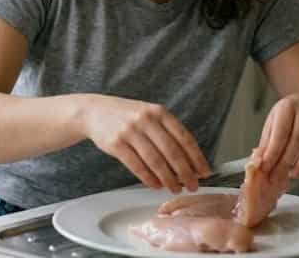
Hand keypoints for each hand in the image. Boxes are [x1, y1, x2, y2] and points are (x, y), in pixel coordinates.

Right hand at [80, 95, 211, 193]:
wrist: (94, 111)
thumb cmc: (127, 116)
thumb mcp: (149, 115)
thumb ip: (167, 133)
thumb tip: (190, 162)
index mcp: (159, 112)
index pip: (184, 137)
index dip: (197, 157)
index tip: (204, 172)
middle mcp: (146, 119)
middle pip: (172, 151)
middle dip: (185, 173)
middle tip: (193, 186)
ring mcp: (130, 131)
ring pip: (155, 161)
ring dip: (168, 179)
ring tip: (175, 188)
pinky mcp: (116, 144)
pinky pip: (137, 166)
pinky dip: (149, 179)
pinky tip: (156, 185)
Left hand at [258, 93, 298, 178]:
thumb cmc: (291, 115)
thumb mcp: (275, 122)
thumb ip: (267, 141)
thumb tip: (258, 161)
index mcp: (288, 106)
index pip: (280, 132)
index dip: (272, 152)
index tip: (266, 167)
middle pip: (296, 140)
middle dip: (285, 162)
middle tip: (277, 176)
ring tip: (293, 174)